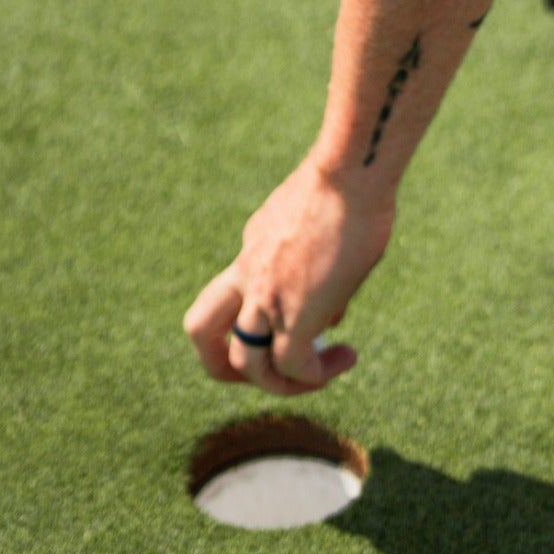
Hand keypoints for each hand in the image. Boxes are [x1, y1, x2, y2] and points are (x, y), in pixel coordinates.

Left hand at [183, 157, 392, 395]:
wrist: (352, 171)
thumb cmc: (351, 184)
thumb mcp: (320, 225)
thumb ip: (318, 265)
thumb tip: (330, 308)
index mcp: (252, 245)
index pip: (240, 291)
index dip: (266, 311)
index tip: (305, 308)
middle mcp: (247, 272)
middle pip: (201, 329)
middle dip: (223, 362)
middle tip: (270, 369)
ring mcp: (265, 295)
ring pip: (244, 363)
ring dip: (282, 382)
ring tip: (322, 373)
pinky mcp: (295, 312)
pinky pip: (293, 366)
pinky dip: (315, 375)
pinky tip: (345, 359)